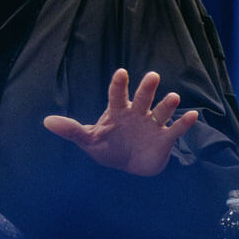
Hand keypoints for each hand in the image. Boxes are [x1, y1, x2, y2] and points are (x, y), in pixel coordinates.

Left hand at [42, 68, 198, 176]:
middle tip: (152, 75)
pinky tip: (193, 115)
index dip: (118, 85)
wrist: (128, 166)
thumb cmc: (108, 148)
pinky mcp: (164, 139)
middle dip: (146, 88)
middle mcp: (137, 114)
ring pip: (160, 111)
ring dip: (167, 105)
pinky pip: (175, 129)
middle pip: (142, 98)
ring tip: (173, 97)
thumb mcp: (88, 140)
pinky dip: (184, 123)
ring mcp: (152, 125)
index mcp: (118, 112)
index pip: (117, 95)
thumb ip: (71, 130)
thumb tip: (46, 121)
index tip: (120, 72)